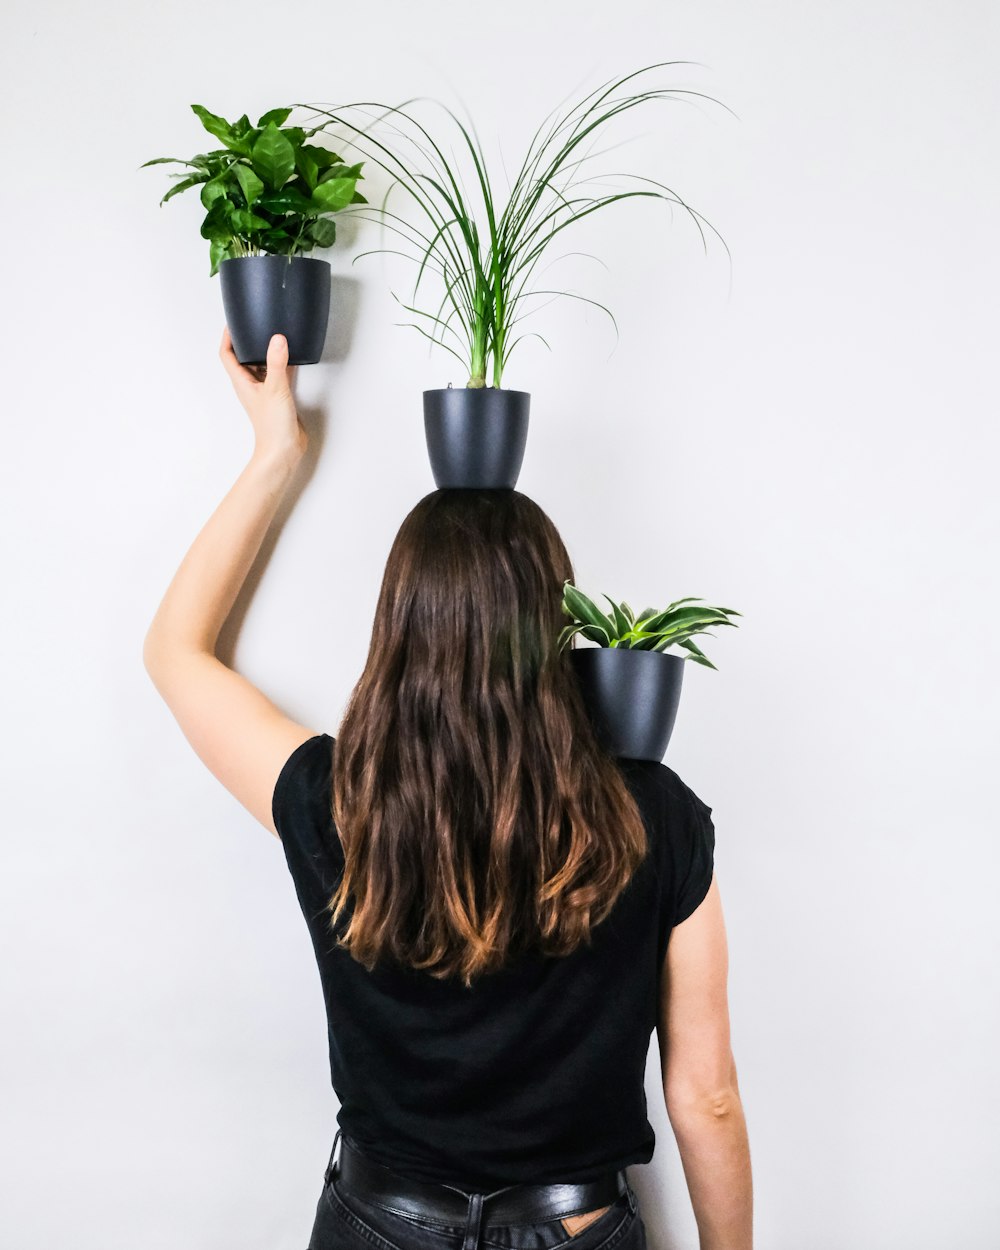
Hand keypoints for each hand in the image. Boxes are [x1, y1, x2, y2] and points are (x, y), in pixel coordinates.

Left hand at [219, 326, 306, 460]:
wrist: (283, 450)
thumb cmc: (272, 426)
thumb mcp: (275, 389)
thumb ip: (277, 363)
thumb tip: (277, 339)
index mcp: (242, 381)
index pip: (226, 354)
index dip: (227, 337)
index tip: (233, 323)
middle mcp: (251, 385)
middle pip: (244, 358)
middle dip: (248, 341)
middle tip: (255, 325)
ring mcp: (264, 391)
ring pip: (262, 366)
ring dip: (266, 352)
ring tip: (274, 337)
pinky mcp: (279, 397)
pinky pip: (278, 375)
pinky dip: (282, 364)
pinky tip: (291, 358)